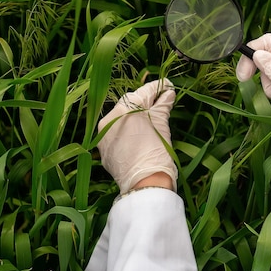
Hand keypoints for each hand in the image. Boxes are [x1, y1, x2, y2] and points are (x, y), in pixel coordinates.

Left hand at [97, 79, 177, 193]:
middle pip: (131, 104)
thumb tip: (168, 93)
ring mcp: (104, 134)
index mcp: (126, 108)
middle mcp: (110, 117)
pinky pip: (116, 134)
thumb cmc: (157, 152)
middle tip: (162, 103)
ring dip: (135, 118)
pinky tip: (138, 138)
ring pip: (121, 119)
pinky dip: (126, 133)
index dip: (158, 88)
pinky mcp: (103, 149)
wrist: (145, 184)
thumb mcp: (163, 125)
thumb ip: (163, 105)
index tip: (168, 86)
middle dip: (146, 103)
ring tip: (150, 122)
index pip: (145, 91)